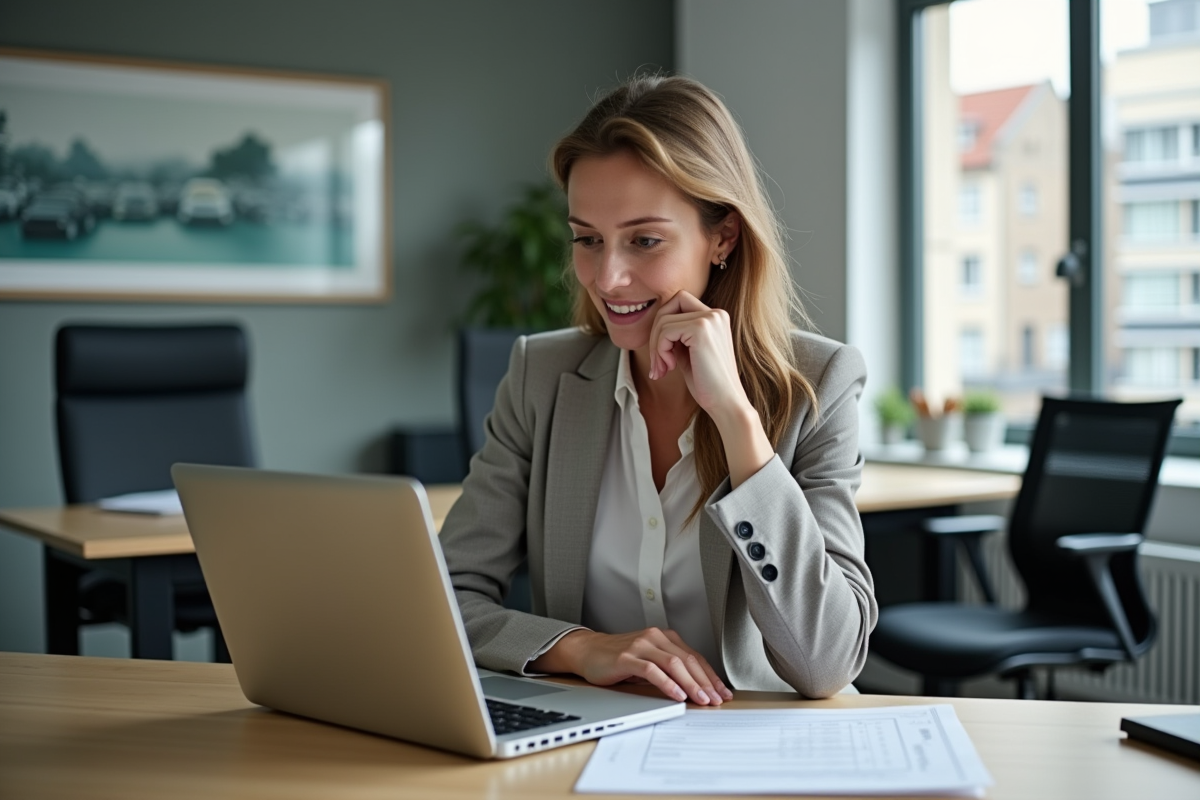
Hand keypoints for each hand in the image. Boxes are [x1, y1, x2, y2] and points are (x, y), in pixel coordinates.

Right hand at [530, 627, 731, 704]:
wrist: (588, 651)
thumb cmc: (619, 659)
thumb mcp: (650, 661)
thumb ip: (670, 669)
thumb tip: (696, 689)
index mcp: (665, 638)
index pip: (694, 658)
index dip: (710, 676)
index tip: (722, 692)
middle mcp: (655, 637)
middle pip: (687, 660)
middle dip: (705, 682)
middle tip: (716, 700)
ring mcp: (641, 645)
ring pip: (673, 664)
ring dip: (690, 684)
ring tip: (701, 700)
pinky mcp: (627, 656)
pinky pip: (652, 670)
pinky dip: (667, 683)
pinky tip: (676, 695)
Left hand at [646, 290, 749, 420]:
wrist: (726, 403)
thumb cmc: (707, 384)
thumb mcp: (688, 353)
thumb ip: (676, 336)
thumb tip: (655, 326)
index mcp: (716, 317)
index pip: (679, 302)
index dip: (664, 324)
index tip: (662, 353)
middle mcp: (716, 313)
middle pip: (670, 305)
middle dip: (656, 333)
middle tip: (657, 363)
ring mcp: (710, 319)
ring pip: (664, 320)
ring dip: (656, 347)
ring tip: (662, 369)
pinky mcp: (701, 329)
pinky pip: (666, 331)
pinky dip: (660, 350)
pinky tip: (670, 367)